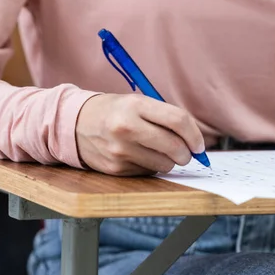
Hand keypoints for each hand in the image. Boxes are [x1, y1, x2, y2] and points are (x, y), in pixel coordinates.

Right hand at [75, 94, 205, 175]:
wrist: (75, 124)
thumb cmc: (114, 112)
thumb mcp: (136, 102)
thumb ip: (165, 118)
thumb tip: (195, 144)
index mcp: (135, 105)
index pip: (178, 121)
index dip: (195, 136)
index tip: (199, 145)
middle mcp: (126, 127)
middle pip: (174, 147)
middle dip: (186, 154)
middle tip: (185, 153)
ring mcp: (120, 150)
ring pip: (164, 164)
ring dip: (168, 161)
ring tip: (156, 151)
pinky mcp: (115, 168)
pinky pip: (147, 172)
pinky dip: (149, 166)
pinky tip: (137, 155)